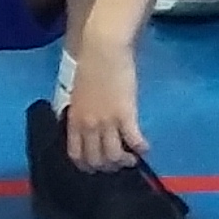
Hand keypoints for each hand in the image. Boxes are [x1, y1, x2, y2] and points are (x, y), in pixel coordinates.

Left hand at [61, 40, 147, 170]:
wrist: (104, 51)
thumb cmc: (90, 65)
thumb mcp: (78, 94)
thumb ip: (80, 112)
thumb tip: (86, 123)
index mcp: (74, 120)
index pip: (76, 154)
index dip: (86, 165)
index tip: (95, 166)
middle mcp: (89, 126)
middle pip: (95, 159)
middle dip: (106, 167)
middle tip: (116, 164)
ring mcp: (107, 122)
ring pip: (114, 155)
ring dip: (124, 161)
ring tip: (132, 159)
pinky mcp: (126, 115)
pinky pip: (134, 140)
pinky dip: (140, 148)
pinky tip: (145, 148)